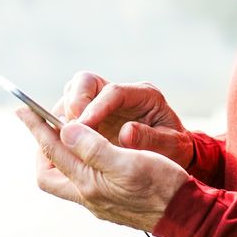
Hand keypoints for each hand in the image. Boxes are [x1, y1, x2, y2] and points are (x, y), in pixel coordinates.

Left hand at [17, 108, 188, 231]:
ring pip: (66, 177)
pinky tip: (92, 151)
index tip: (22, 107)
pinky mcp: (111, 202)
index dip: (36, 127)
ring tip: (69, 133)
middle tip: (47, 125)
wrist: (187, 215)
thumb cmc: (163, 186)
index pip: (53, 151)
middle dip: (43, 148)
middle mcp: (89, 196)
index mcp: (90, 184)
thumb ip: (94, 147)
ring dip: (62, 155)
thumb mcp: (129, 161)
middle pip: (49, 173)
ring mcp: (99, 201)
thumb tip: (65, 130)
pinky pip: (83, 180)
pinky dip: (80, 162)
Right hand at [57, 71, 193, 168]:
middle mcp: (120, 93)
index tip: (83, 126)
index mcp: (144, 95)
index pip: (113, 92)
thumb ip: (152, 140)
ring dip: (64, 114)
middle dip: (74, 102)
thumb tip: (126, 133)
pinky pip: (68, 112)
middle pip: (86, 82)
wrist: (173, 154)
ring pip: (72, 93)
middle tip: (68, 130)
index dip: (95, 107)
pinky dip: (62, 126)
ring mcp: (103, 102)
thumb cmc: (174, 149)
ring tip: (64, 139)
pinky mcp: (91, 114)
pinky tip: (63, 145)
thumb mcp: (172, 146)